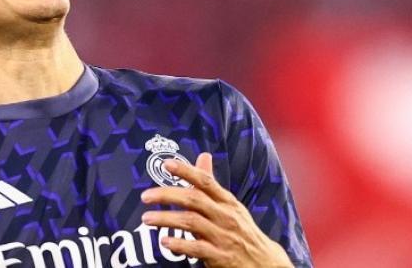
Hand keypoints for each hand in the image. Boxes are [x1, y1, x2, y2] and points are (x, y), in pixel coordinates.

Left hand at [140, 153, 292, 267]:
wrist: (266, 263)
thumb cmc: (242, 230)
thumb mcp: (230, 205)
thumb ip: (211, 183)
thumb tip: (203, 155)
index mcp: (227, 201)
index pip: (206, 181)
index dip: (186, 171)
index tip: (167, 164)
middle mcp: (225, 216)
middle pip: (193, 200)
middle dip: (167, 195)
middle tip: (145, 196)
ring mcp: (223, 236)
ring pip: (192, 222)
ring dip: (166, 220)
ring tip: (146, 219)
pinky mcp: (221, 257)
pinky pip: (197, 248)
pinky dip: (180, 244)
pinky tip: (165, 241)